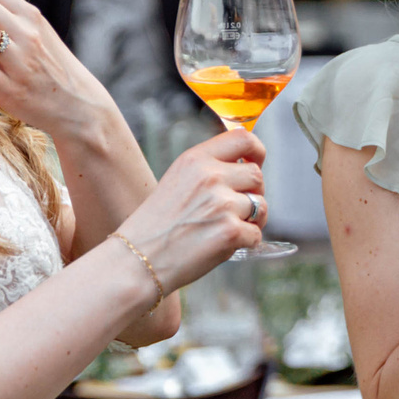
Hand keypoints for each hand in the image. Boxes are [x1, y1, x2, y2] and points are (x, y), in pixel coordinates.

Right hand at [115, 128, 266, 292]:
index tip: (255, 162)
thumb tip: (246, 163)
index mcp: (196, 160)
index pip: (243, 138)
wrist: (137, 260)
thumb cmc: (156, 225)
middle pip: (257, 175)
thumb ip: (208, 169)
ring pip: (260, 206)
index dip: (257, 151)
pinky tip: (223, 245)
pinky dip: (246, 243)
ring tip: (227, 229)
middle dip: (254, 193)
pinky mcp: (230, 231)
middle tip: (237, 209)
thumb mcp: (177, 180)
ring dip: (252, 220)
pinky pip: (256, 234)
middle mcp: (211, 177)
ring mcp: (222, 204)